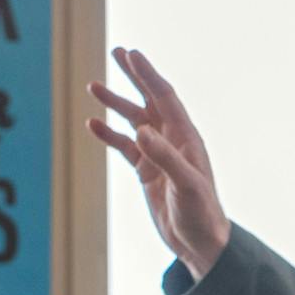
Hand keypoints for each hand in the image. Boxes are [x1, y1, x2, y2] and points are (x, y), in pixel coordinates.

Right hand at [90, 47, 228, 277]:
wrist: (200, 243)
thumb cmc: (201, 213)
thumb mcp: (186, 185)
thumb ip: (164, 157)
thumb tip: (141, 130)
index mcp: (186, 137)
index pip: (164, 96)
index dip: (148, 74)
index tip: (131, 54)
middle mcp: (172, 140)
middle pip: (149, 99)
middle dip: (133, 76)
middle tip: (116, 52)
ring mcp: (158, 155)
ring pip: (133, 120)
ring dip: (115, 103)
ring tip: (93, 87)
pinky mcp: (147, 171)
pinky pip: (124, 146)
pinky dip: (109, 135)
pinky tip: (93, 125)